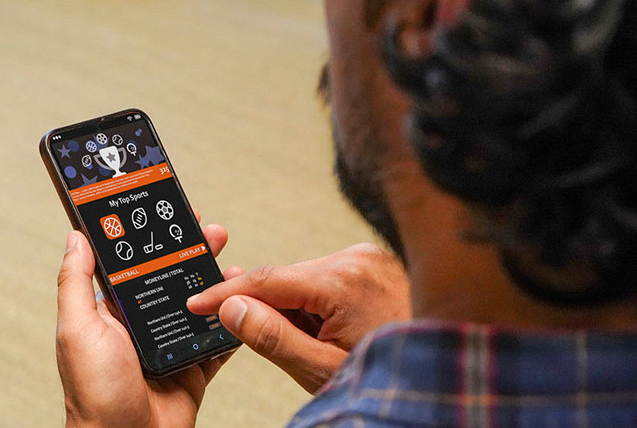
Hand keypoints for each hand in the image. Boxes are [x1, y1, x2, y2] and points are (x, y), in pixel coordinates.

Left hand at [56, 212, 240, 427]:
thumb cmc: (94, 394)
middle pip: (172, 278)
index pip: (134, 264)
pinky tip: (245, 303)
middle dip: (193, 253)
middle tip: (212, 232)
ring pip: (199, 304)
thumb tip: (75, 237)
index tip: (169, 212)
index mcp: (112, 311)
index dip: (152, 238)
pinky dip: (234, 322)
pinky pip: (218, 339)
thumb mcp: (77, 329)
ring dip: (217, 283)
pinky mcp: (192, 367)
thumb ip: (76, 282)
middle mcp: (140, 325)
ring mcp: (168, 345)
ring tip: (232, 265)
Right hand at [186, 243, 410, 392]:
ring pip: (303, 278)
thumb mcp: (321, 368)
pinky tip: (328, 331)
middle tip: (269, 344)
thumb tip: (231, 307)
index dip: (225, 293)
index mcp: (344, 281)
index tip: (197, 304)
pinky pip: (324, 279)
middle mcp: (356, 258)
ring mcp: (368, 258)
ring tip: (316, 345)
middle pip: (284, 278)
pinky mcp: (372, 264)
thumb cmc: (390, 378)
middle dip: (266, 308)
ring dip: (293, 308)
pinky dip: (313, 303)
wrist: (439, 377)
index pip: (266, 280)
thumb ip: (272, 337)